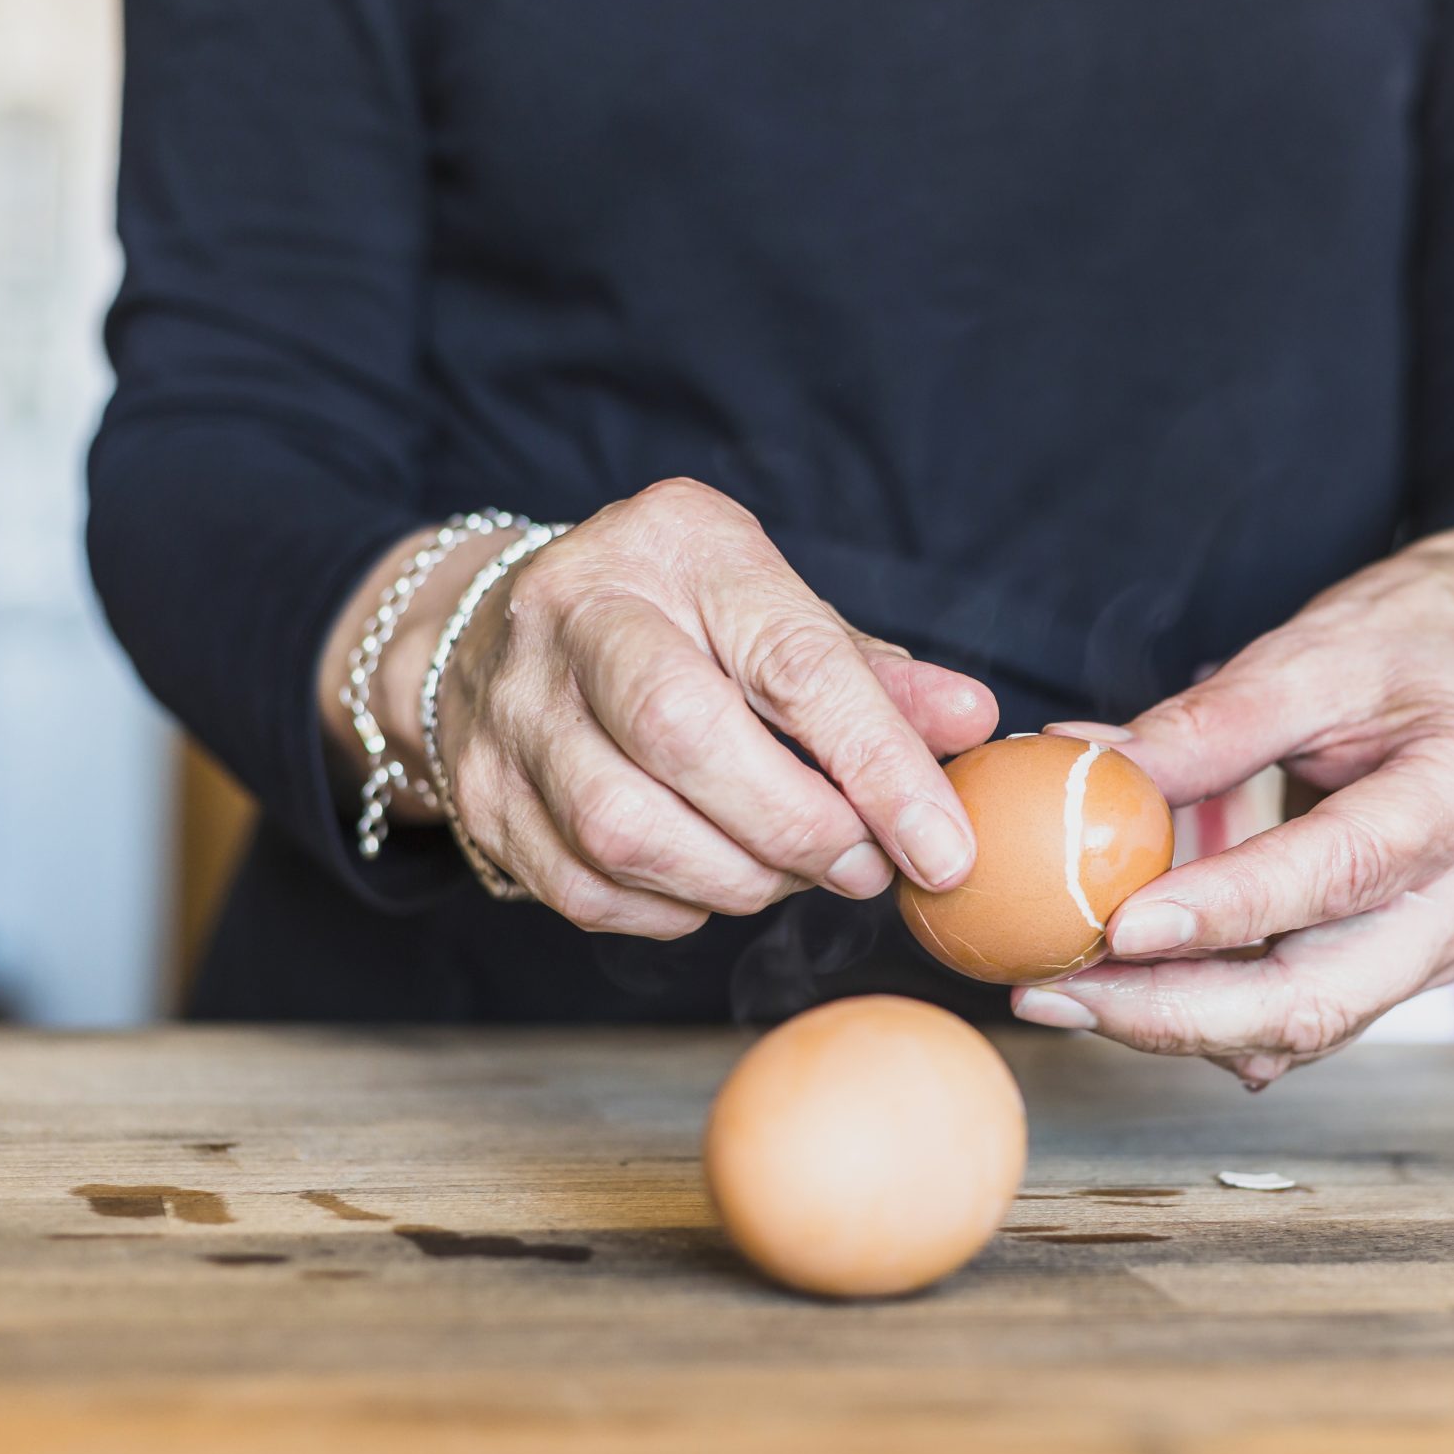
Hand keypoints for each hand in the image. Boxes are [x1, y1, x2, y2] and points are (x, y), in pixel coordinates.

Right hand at [324, 480, 995, 935]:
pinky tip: (713, 882)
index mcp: (675, 544)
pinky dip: (672, 908)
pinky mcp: (481, 796)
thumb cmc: (676, 620)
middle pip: (685, 738)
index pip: (792, 661)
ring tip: (792, 872)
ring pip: (624, 829)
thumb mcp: (777, 609)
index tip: (943, 848)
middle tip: (863, 867)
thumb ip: (872, 676)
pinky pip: (587, 889)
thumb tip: (971, 722)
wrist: (499, 631)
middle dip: (798, 828)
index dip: (878, 765)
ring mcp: (512, 707)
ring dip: (737, 879)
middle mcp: (574, 612)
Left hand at [1011, 525, 1453, 1086]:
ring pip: (1306, 1028)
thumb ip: (1206, 724)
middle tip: (1056, 993)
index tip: (1119, 927)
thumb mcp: (1309, 656)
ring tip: (1064, 994)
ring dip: (1177, 1026)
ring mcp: (1448, 950)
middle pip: (1322, 996)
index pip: (1340, 871)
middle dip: (1176, 1013)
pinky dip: (1211, 1018)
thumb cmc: (1402, 650)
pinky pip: (1304, 1021)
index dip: (1226, 912)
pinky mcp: (1405, 973)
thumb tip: (1083, 767)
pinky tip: (1125, 993)